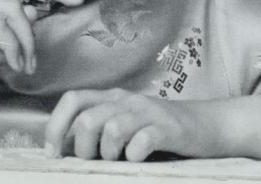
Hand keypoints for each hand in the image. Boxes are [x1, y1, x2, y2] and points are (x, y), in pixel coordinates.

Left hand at [44, 89, 202, 161]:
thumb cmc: (159, 131)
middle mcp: (127, 101)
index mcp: (112, 98)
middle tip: (96, 161)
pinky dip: (134, 155)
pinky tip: (138, 159)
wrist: (207, 125)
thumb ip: (98, 131)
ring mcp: (148, 113)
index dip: (56, 125)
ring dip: (109, 153)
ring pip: (112, 128)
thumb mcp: (125, 125)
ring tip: (119, 160)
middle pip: (88, 120)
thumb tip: (62, 150)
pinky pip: (142, 141)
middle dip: (83, 149)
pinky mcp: (168, 129)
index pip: (73, 100)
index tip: (53, 153)